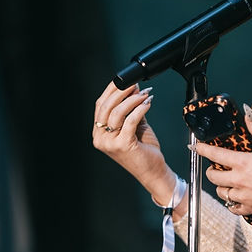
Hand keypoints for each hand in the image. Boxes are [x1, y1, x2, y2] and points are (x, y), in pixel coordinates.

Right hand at [92, 82, 179, 209]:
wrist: (152, 171)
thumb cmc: (143, 150)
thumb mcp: (135, 125)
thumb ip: (131, 108)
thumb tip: (134, 87)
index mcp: (99, 133)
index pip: (100, 105)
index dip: (112, 90)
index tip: (125, 80)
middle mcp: (100, 138)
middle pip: (106, 107)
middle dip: (122, 92)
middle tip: (136, 85)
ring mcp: (109, 143)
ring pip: (117, 112)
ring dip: (132, 99)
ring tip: (145, 94)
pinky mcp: (122, 145)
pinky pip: (130, 121)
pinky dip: (140, 109)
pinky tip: (148, 103)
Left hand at [196, 104, 251, 220]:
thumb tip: (247, 115)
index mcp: (244, 164)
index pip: (216, 155)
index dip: (203, 149)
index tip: (196, 146)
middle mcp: (240, 182)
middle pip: (214, 177)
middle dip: (212, 169)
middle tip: (217, 165)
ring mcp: (244, 198)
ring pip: (222, 193)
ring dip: (221, 186)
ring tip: (228, 180)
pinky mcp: (251, 210)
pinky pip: (233, 208)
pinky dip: (232, 203)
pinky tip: (238, 198)